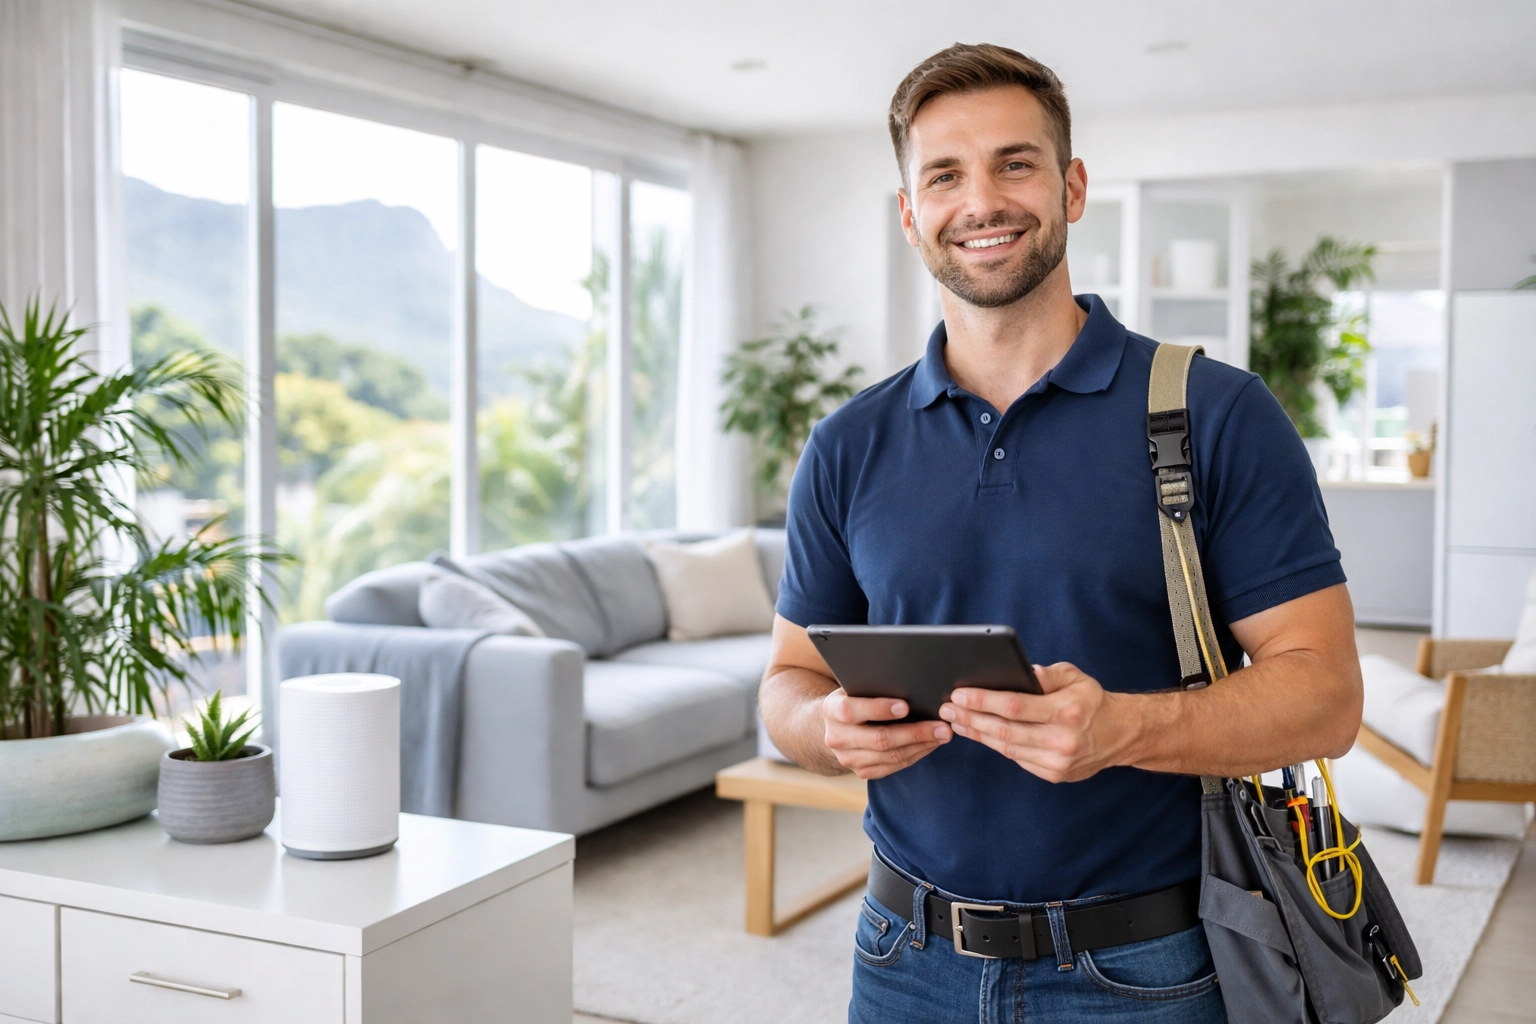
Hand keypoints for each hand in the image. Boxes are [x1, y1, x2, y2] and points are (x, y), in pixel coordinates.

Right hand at [821, 688, 951, 778]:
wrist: (835, 725)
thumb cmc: (854, 697)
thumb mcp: (855, 686)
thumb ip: (874, 686)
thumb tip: (910, 682)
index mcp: (831, 710)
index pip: (851, 710)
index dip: (878, 709)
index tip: (904, 706)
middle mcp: (836, 737)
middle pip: (878, 739)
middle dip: (914, 733)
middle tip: (941, 726)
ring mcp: (848, 759)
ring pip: (890, 757)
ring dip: (921, 746)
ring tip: (943, 735)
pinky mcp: (861, 772)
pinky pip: (893, 767)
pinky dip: (915, 755)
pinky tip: (930, 744)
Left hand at [939, 662, 1135, 782]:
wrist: (1120, 734)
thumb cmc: (1091, 701)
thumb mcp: (1075, 677)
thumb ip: (1047, 674)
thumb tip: (1023, 672)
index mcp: (1066, 711)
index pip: (1015, 706)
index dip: (983, 701)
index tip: (959, 694)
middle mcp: (1061, 739)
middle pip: (1005, 730)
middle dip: (971, 718)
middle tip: (946, 708)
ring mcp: (1057, 761)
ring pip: (1007, 747)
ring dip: (977, 734)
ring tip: (956, 720)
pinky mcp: (1053, 774)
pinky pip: (1017, 758)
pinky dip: (995, 745)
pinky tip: (979, 733)